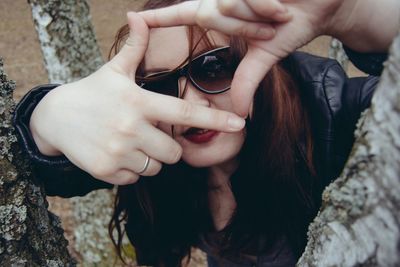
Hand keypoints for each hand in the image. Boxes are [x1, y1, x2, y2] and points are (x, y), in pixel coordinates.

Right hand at [30, 12, 244, 184]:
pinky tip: (116, 153)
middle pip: (175, 152)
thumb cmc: (92, 92)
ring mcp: (119, 152)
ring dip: (150, 159)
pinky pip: (136, 178)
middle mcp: (132, 128)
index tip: (240, 124)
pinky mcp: (106, 171)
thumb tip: (138, 14)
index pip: (185, 112)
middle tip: (148, 133)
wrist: (54, 118)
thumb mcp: (114, 70)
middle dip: (168, 147)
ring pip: (156, 167)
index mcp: (139, 101)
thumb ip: (134, 47)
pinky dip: (132, 169)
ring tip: (129, 142)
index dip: (216, 119)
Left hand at [139, 0, 354, 115]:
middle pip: (219, 14)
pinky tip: (284, 3)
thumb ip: (247, 80)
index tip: (134, 18)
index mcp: (222, 14)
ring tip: (280, 13)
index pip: (184, 14)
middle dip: (249, 26)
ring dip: (262, 17)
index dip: (161, 18)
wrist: (321, 5)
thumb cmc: (291, 26)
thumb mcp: (265, 56)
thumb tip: (238, 113)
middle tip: (271, 27)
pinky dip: (271, 6)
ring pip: (235, 5)